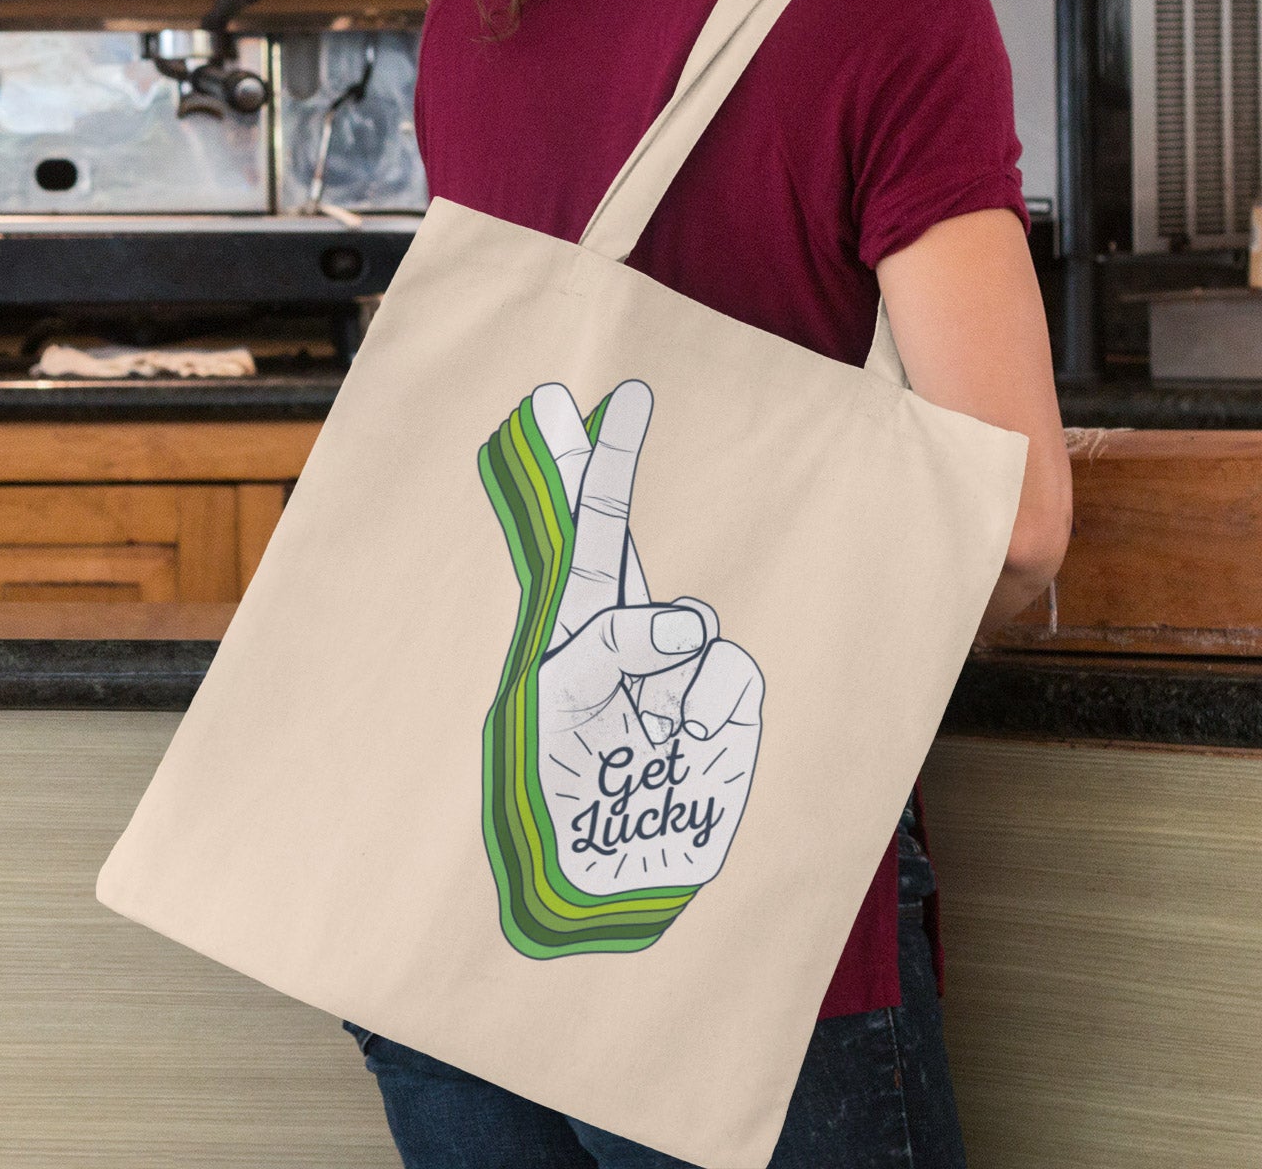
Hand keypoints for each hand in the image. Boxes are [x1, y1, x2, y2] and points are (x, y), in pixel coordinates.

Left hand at [526, 380, 764, 895]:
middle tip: (624, 397)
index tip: (554, 404)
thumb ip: (606, 656)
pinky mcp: (724, 703)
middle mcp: (620, 635)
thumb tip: (687, 625)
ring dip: (665, 689)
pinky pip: (727, 681)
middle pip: (618, 541)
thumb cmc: (562, 799)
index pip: (569, 538)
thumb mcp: (555, 722)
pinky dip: (704, 717)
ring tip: (641, 742)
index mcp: (569, 635)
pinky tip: (681, 749)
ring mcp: (674, 666)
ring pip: (691, 631)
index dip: (567, 472)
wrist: (609, 884)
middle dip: (613, 470)